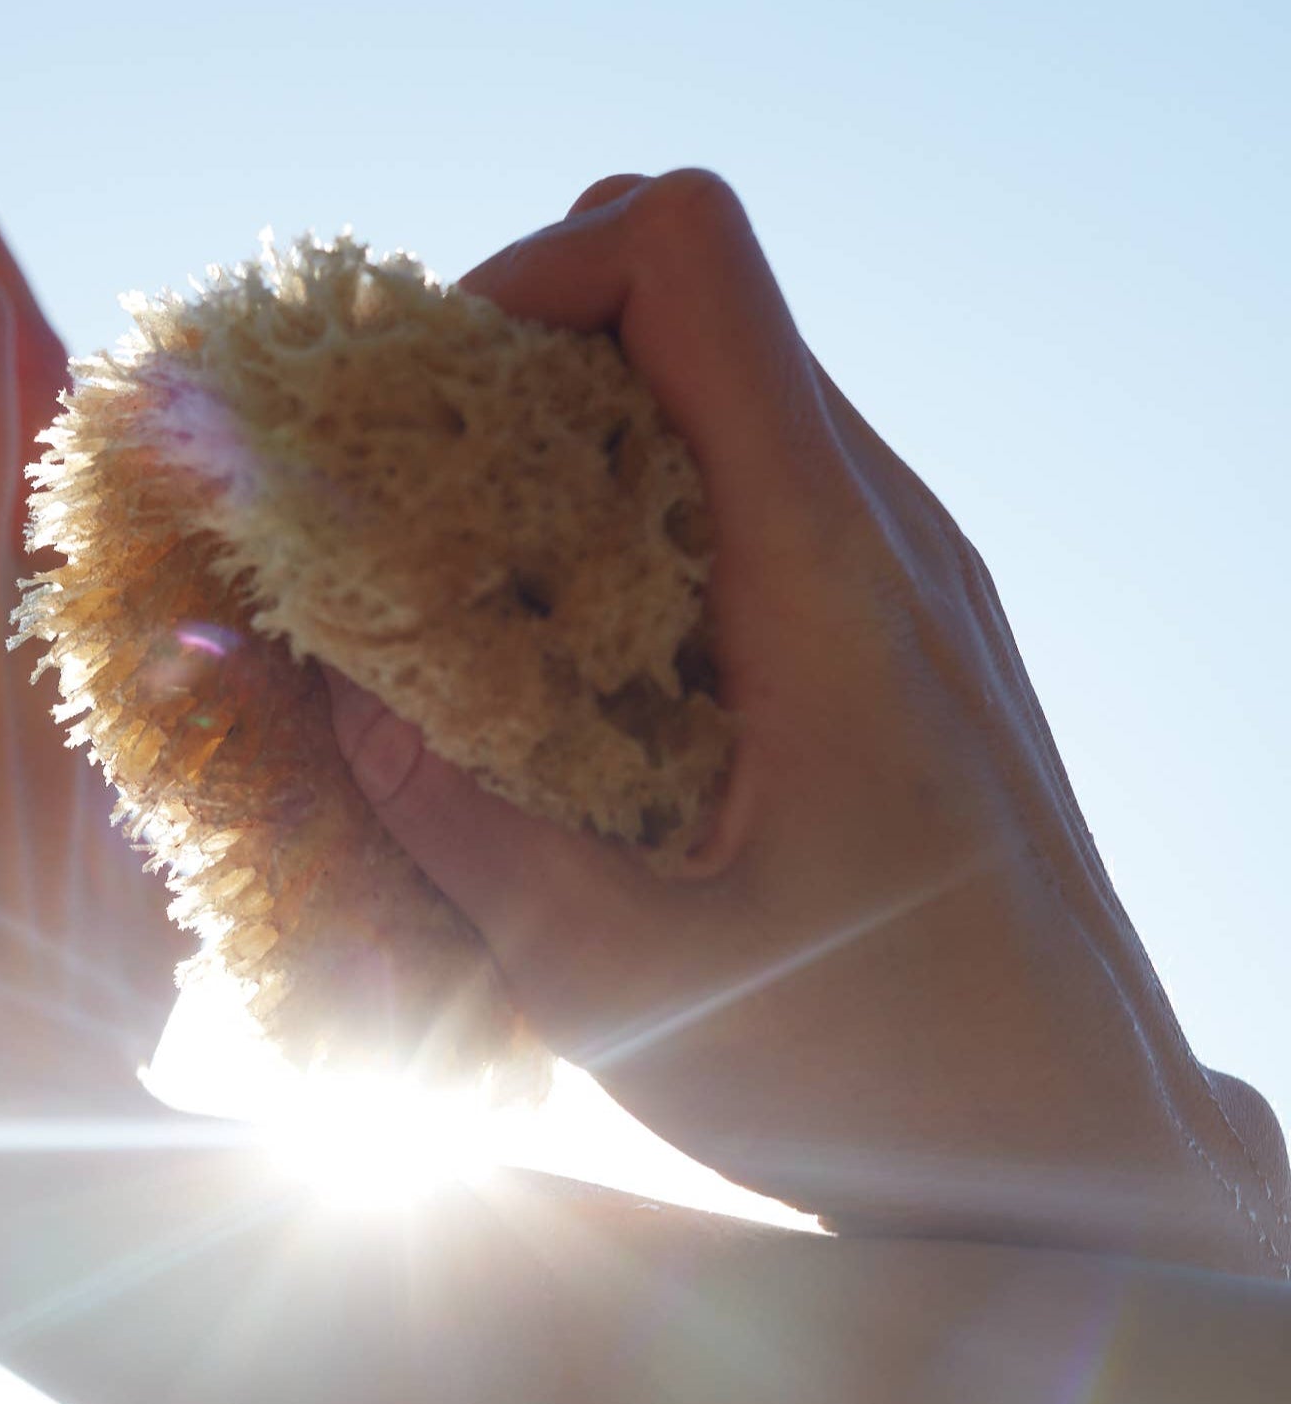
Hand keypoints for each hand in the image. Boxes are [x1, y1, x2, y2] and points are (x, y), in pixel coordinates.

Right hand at [325, 170, 1288, 1274]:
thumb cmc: (883, 1077)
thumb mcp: (626, 983)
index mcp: (818, 569)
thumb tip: (322, 693)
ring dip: (567, 437)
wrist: (1080, 1142)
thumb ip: (458, 827)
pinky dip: (628, 507)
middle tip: (412, 502)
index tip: (425, 406)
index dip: (530, 273)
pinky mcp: (892, 618)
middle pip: (684, 298)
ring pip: (714, 381)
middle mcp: (877, 527)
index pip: (687, 260)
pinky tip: (570, 652)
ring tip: (471, 581)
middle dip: (517, 356)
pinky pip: (747, 478)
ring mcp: (898, 564)